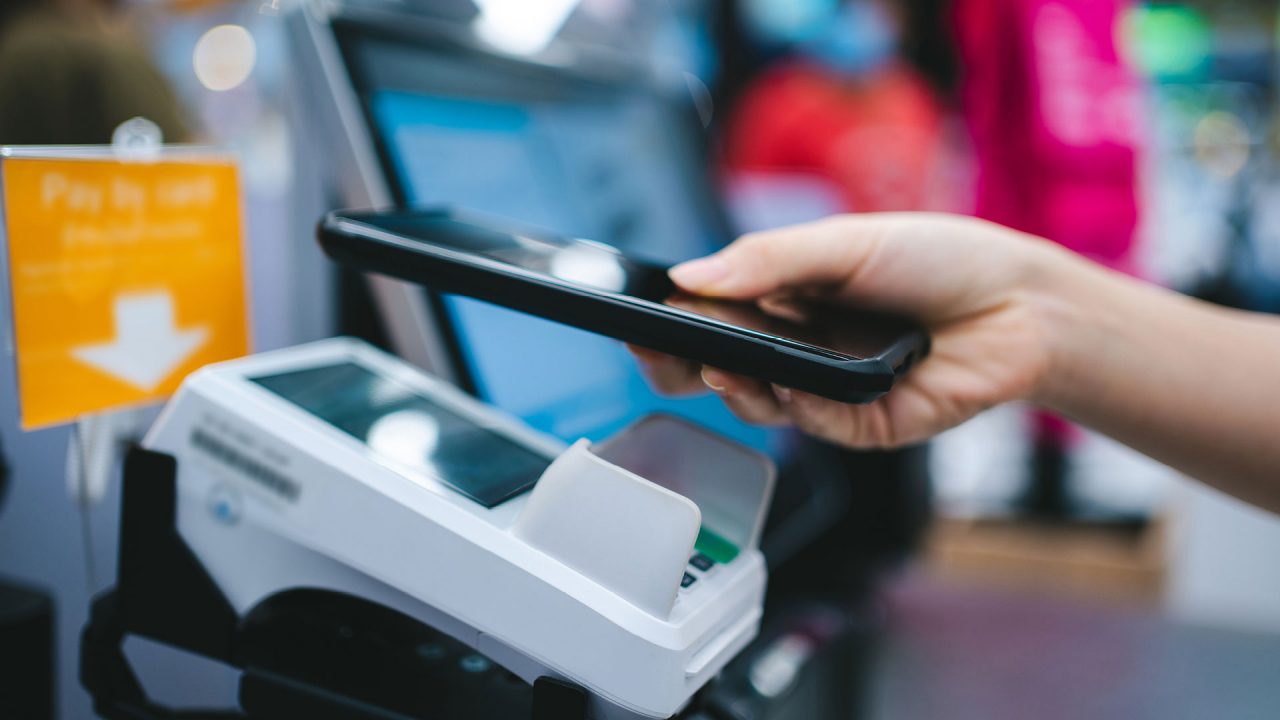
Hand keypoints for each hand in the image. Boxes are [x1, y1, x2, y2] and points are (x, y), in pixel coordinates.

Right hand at [631, 213, 1069, 448]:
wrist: (1018, 301)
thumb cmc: (937, 258)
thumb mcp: (844, 242)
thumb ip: (766, 260)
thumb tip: (688, 277)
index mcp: (784, 299)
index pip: (708, 319)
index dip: (669, 325)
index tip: (637, 321)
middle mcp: (798, 348)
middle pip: (719, 373)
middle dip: (685, 369)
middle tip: (670, 356)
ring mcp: (828, 390)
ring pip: (760, 407)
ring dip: (737, 391)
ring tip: (727, 369)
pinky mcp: (865, 425)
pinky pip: (817, 428)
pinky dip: (799, 410)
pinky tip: (795, 390)